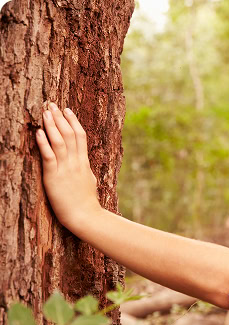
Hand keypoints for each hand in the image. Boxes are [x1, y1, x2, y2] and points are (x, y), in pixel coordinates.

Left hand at [35, 102, 102, 230]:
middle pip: (69, 134)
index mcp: (84, 163)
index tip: (66, 110)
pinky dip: (44, 143)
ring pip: (59, 141)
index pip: (80, 136)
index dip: (73, 121)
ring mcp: (65, 169)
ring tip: (45, 112)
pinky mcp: (54, 176)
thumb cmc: (86, 202)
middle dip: (60, 118)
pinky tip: (39, 132)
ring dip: (51, 125)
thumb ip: (85, 170)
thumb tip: (84, 164)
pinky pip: (49, 156)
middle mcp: (76, 162)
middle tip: (52, 104)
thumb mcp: (89, 181)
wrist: (85, 216)